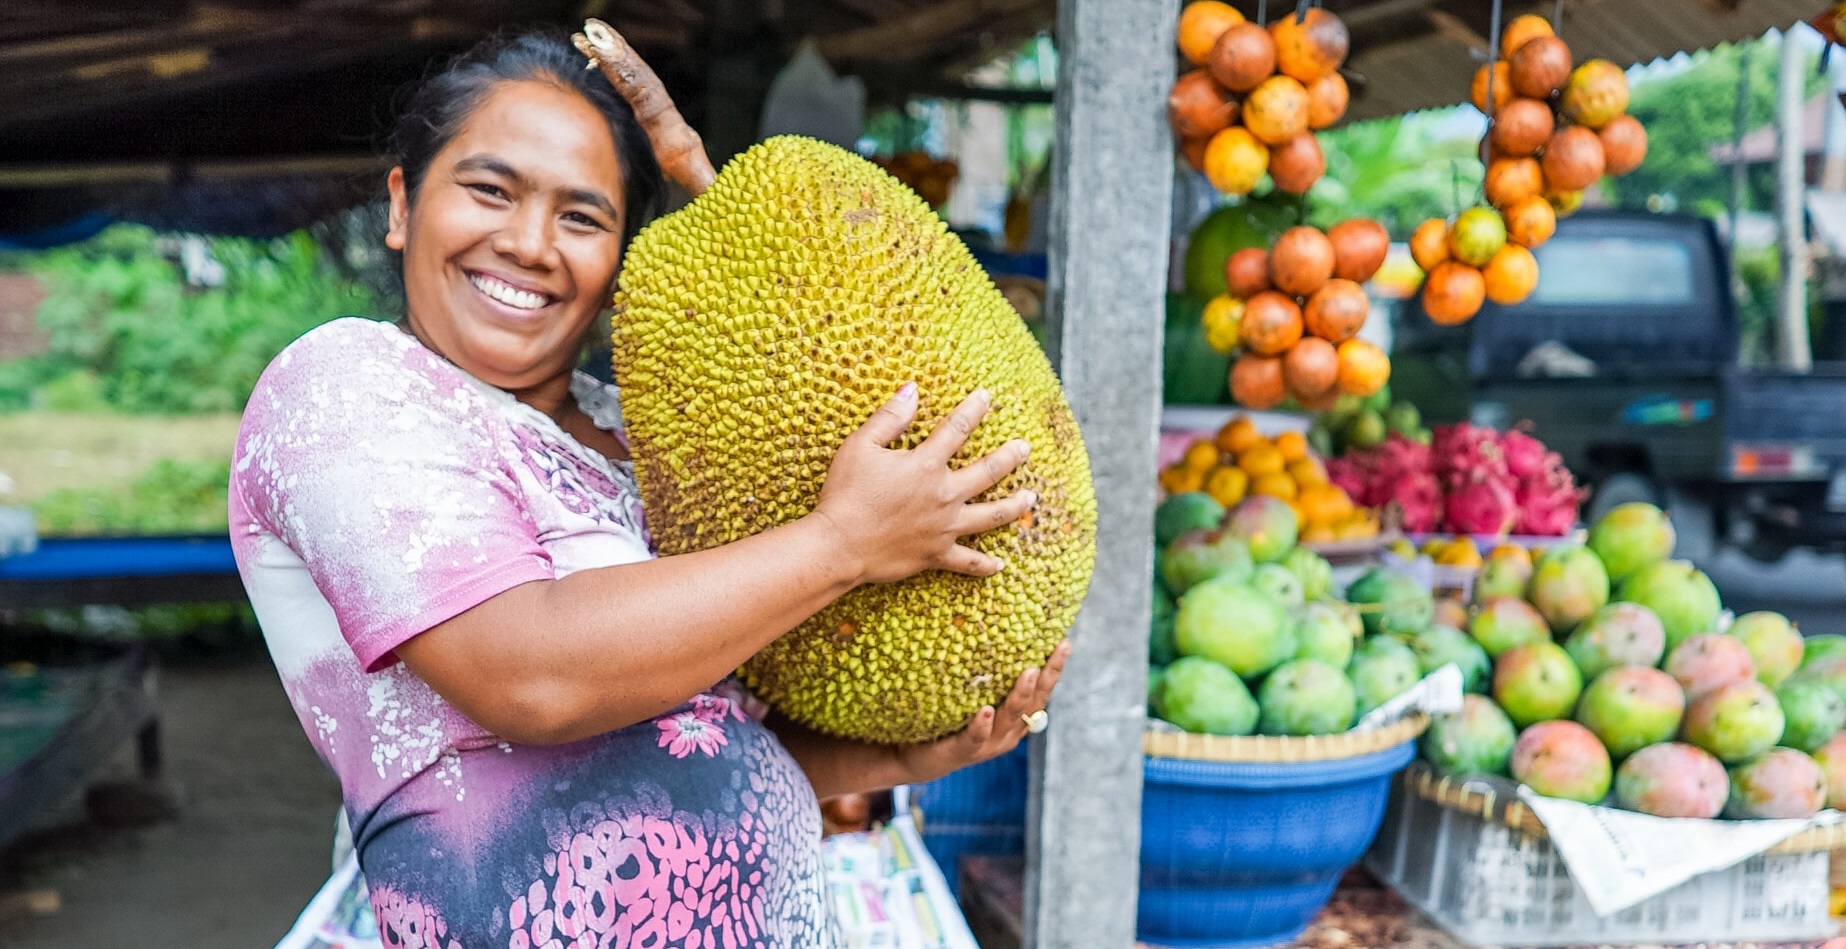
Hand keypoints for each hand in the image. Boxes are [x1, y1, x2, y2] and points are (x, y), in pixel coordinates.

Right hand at [811, 383, 1034, 584]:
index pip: (957, 429)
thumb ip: (890, 417)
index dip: (974, 410)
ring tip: (1031, 498)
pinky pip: (967, 562)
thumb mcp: (860, 446)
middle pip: (988, 473)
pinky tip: (1000, 564)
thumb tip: (912, 390)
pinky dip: (985, 565)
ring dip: (1014, 506)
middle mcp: (944, 495)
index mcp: (926, 465)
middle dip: (1010, 457)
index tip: (986, 397)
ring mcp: (944, 527)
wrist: (839, 545)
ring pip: (990, 516)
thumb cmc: (845, 493)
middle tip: (1025, 448)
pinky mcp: (936, 555)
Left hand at [894, 640, 1070, 784]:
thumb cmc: (951, 718)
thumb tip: (992, 629)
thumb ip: (987, 674)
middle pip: (1034, 703)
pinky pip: (975, 737)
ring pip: (1009, 718)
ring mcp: (989, 743)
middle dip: (1046, 677)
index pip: (1042, 691)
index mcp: (1016, 718)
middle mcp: (1009, 732)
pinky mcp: (965, 751)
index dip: (1054, 669)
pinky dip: (982, 724)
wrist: (922, 756)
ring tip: (1028, 673)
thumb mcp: (974, 694)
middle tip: (1057, 650)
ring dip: (1020, 695)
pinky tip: (986, 710)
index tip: (1064, 642)